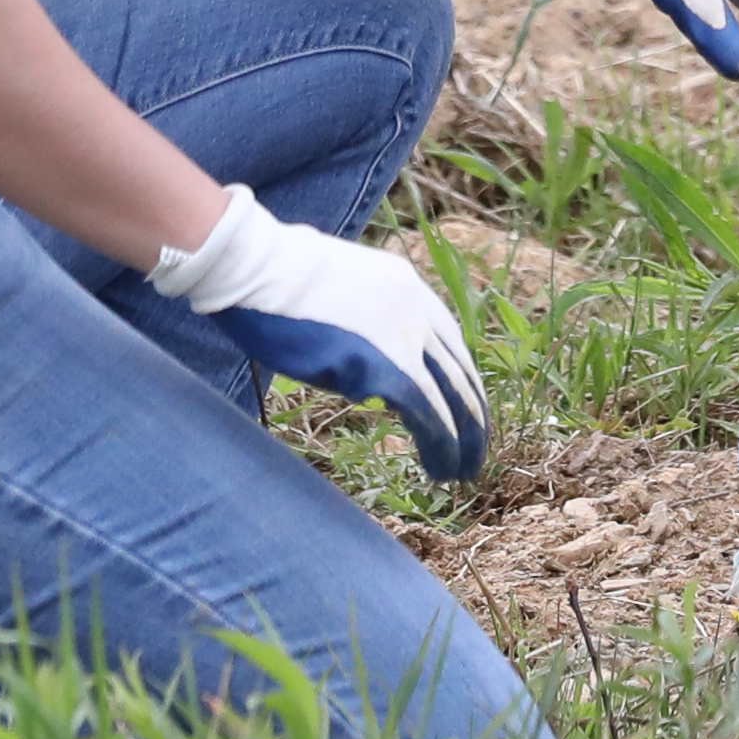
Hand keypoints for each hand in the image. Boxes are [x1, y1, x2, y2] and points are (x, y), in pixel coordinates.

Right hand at [145, 184, 490, 485]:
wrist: (262, 268)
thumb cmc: (276, 278)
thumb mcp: (337, 290)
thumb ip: (362, 321)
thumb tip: (360, 363)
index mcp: (406, 286)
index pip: (449, 342)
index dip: (459, 380)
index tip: (462, 407)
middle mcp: (417, 310)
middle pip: (460, 372)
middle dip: (473, 415)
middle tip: (476, 447)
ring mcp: (406, 338)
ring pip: (453, 398)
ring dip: (464, 440)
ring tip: (463, 471)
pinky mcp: (388, 368)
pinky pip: (428, 415)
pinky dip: (440, 445)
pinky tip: (440, 466)